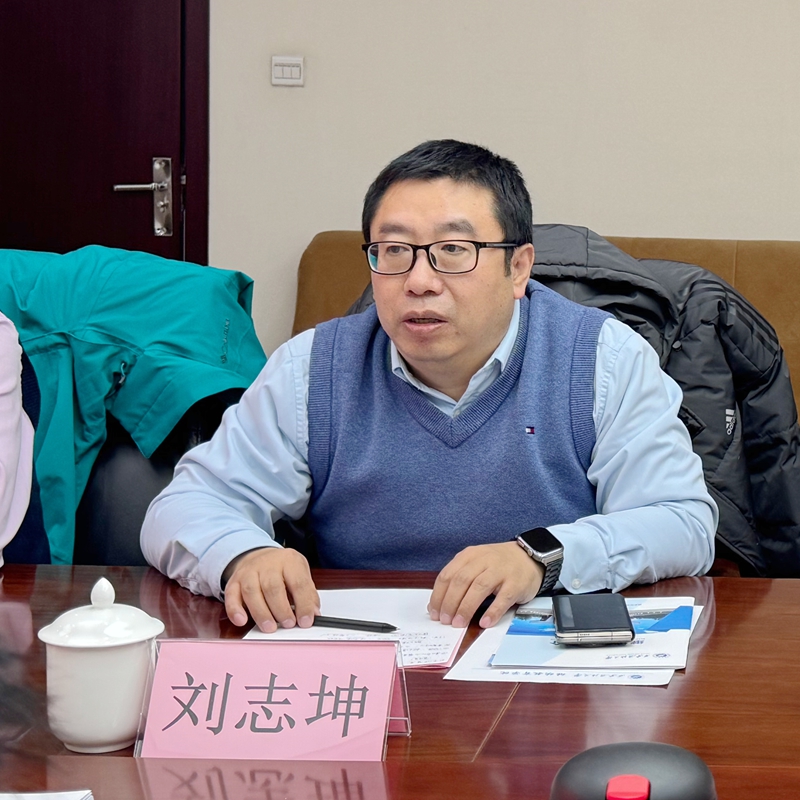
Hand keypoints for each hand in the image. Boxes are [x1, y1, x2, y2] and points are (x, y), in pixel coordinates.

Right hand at [222, 547, 319, 632]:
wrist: (259, 556)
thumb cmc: (283, 568)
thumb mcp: (300, 573)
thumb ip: (308, 593)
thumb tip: (313, 614)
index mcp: (289, 561)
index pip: (298, 583)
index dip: (303, 604)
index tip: (306, 621)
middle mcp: (268, 564)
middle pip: (273, 587)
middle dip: (281, 609)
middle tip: (288, 624)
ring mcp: (249, 572)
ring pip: (252, 591)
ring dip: (261, 613)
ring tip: (270, 627)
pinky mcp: (234, 582)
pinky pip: (231, 596)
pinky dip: (235, 610)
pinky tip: (242, 620)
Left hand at [428, 542, 543, 628]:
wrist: (529, 556)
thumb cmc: (498, 564)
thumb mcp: (476, 563)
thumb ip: (459, 579)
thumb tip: (439, 605)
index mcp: (469, 556)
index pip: (448, 575)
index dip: (439, 595)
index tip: (434, 613)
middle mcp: (483, 560)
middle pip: (461, 581)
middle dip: (450, 602)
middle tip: (445, 621)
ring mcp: (500, 571)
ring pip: (479, 587)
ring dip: (466, 607)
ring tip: (459, 624)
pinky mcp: (516, 583)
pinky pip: (503, 598)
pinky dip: (492, 611)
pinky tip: (484, 622)